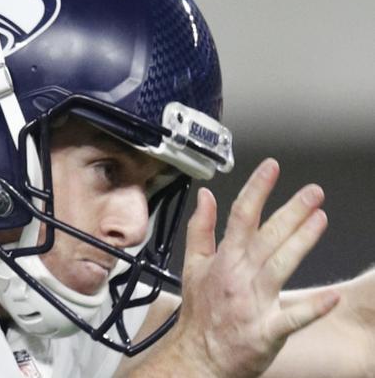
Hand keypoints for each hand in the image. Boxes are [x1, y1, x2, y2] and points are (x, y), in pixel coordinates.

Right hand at [170, 158, 339, 377]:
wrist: (199, 355)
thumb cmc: (200, 312)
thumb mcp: (192, 265)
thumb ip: (200, 228)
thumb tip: (205, 197)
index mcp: (224, 259)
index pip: (240, 216)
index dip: (257, 189)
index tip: (271, 168)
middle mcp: (240, 276)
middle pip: (267, 237)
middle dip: (291, 211)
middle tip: (313, 192)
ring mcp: (255, 303)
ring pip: (281, 267)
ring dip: (301, 242)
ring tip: (320, 219)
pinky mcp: (267, 331)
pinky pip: (292, 318)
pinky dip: (311, 309)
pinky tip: (331, 297)